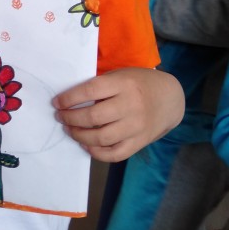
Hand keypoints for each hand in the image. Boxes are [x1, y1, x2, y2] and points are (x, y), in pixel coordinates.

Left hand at [53, 68, 183, 162]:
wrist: (171, 98)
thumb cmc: (139, 83)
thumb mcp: (121, 75)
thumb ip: (101, 86)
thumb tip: (70, 101)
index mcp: (124, 84)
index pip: (90, 91)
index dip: (69, 99)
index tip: (57, 103)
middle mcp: (131, 106)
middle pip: (93, 117)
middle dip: (70, 118)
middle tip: (61, 117)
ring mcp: (136, 127)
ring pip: (101, 138)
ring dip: (79, 135)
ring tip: (70, 130)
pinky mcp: (140, 142)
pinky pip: (114, 154)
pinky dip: (96, 152)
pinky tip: (86, 144)